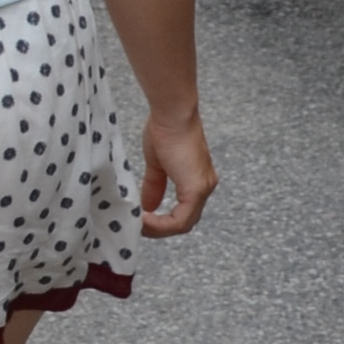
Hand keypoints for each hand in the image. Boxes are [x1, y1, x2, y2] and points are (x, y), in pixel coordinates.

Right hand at [137, 103, 215, 236]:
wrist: (172, 115)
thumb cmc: (165, 129)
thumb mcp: (157, 164)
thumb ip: (154, 186)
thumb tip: (148, 205)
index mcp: (198, 179)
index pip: (184, 212)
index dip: (162, 221)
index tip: (141, 219)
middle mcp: (205, 186)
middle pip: (185, 222)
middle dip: (160, 228)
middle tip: (138, 227)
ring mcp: (203, 189)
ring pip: (184, 224)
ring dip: (159, 229)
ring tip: (138, 225)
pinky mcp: (196, 189)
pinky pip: (180, 219)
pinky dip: (160, 224)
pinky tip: (143, 219)